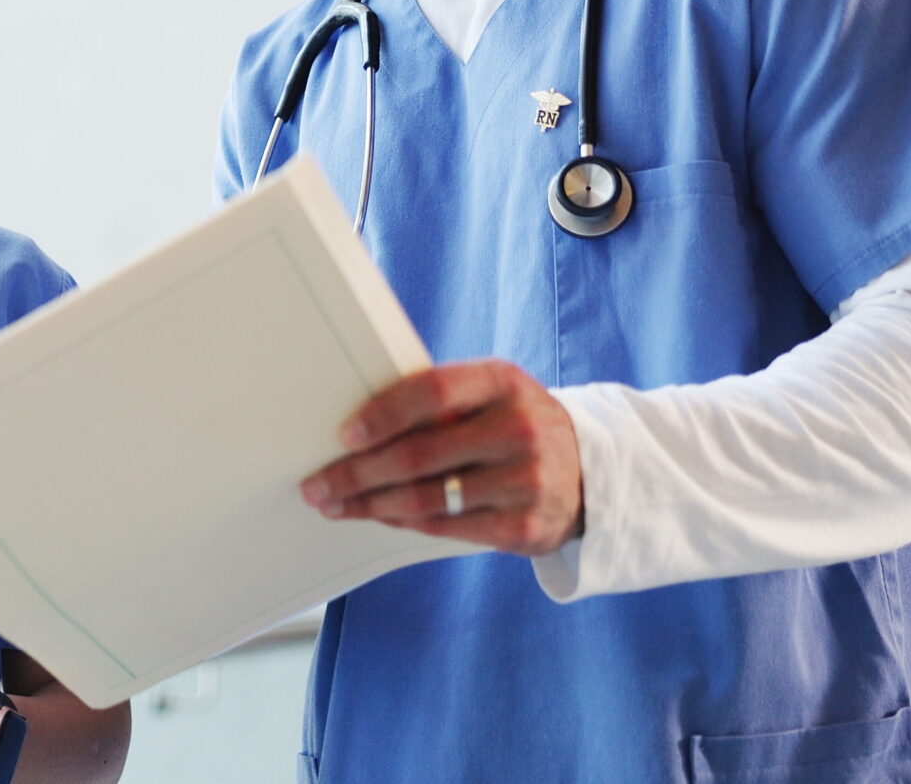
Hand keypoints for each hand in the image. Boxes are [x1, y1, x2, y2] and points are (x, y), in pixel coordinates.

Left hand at [299, 359, 584, 555]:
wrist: (592, 472)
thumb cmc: (515, 425)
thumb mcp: (493, 395)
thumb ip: (440, 403)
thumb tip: (356, 427)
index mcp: (504, 382)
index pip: (432, 392)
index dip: (382, 414)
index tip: (344, 435)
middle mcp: (520, 429)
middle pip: (420, 455)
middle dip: (358, 473)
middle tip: (318, 483)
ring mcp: (526, 481)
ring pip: (426, 499)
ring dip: (370, 504)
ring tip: (335, 504)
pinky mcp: (525, 528)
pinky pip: (446, 528)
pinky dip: (403, 523)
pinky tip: (377, 516)